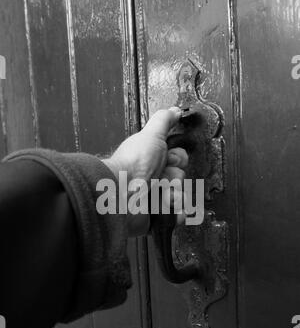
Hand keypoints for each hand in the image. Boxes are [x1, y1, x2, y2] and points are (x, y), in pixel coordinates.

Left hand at [103, 107, 187, 236]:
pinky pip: (175, 217)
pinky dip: (175, 215)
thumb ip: (163, 120)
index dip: (178, 159)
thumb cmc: (132, 165)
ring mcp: (153, 198)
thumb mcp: (150, 134)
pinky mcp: (154, 217)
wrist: (120, 194)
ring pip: (180, 197)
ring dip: (175, 196)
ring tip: (162, 196)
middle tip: (162, 178)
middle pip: (180, 178)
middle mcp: (152, 178)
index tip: (168, 159)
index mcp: (152, 159)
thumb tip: (174, 110)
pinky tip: (166, 209)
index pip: (178, 159)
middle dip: (175, 179)